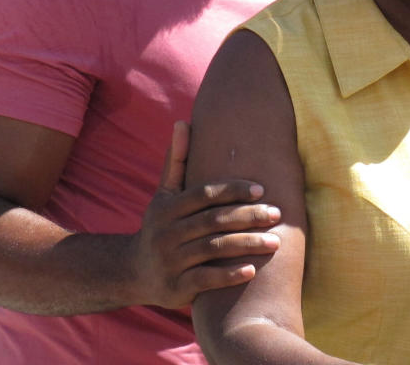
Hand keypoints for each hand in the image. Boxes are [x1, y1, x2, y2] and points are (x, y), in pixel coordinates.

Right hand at [126, 121, 281, 308]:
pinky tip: (252, 270)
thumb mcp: (164, 194)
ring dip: (247, 245)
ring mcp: (169, 261)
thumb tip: (182, 122)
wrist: (131, 272)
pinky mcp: (174, 288)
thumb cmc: (160, 225)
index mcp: (168, 208)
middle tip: (277, 214)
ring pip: (213, 249)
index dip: (233, 190)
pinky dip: (229, 275)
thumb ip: (177, 160)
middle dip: (248, 216)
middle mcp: (166, 233)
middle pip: (213, 221)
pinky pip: (205, 280)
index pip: (204, 194)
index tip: (262, 190)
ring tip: (276, 243)